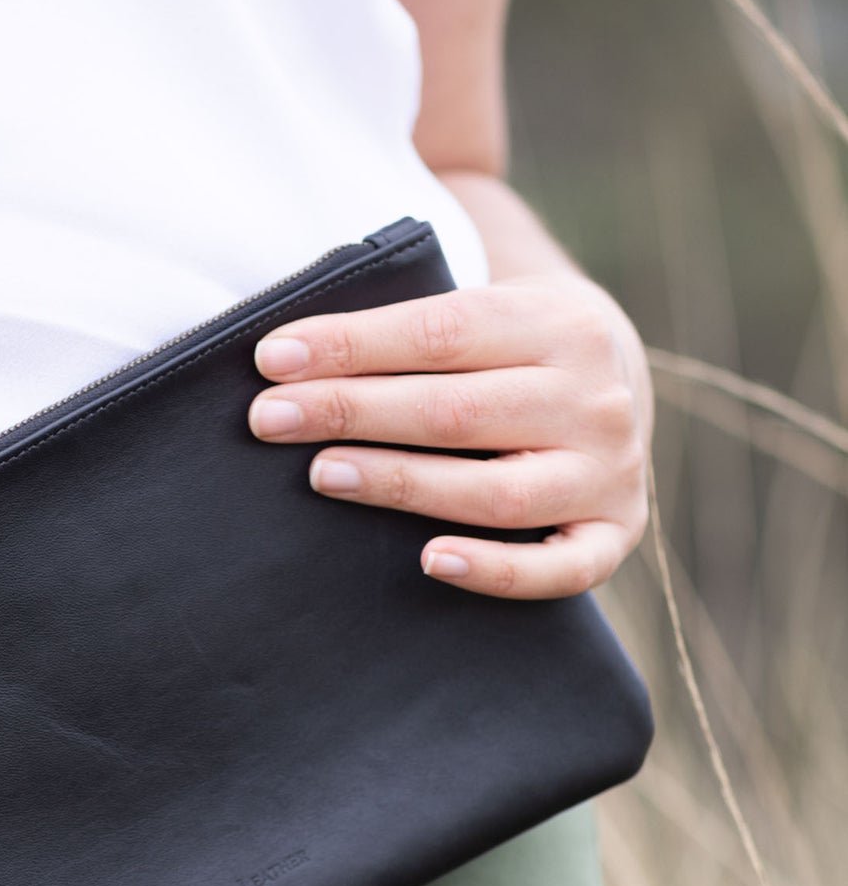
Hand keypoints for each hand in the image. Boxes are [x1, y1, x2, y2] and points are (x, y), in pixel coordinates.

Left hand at [247, 275, 651, 598]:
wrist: (614, 385)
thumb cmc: (510, 353)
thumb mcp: (483, 315)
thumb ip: (408, 331)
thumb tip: (286, 356)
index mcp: (562, 323)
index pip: (441, 331)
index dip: (351, 345)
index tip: (271, 360)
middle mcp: (595, 399)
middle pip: (457, 412)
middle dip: (352, 412)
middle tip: (270, 420)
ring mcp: (610, 473)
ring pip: (496, 494)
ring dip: (400, 483)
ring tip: (323, 474)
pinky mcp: (614, 534)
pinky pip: (558, 570)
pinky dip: (494, 571)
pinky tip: (429, 560)